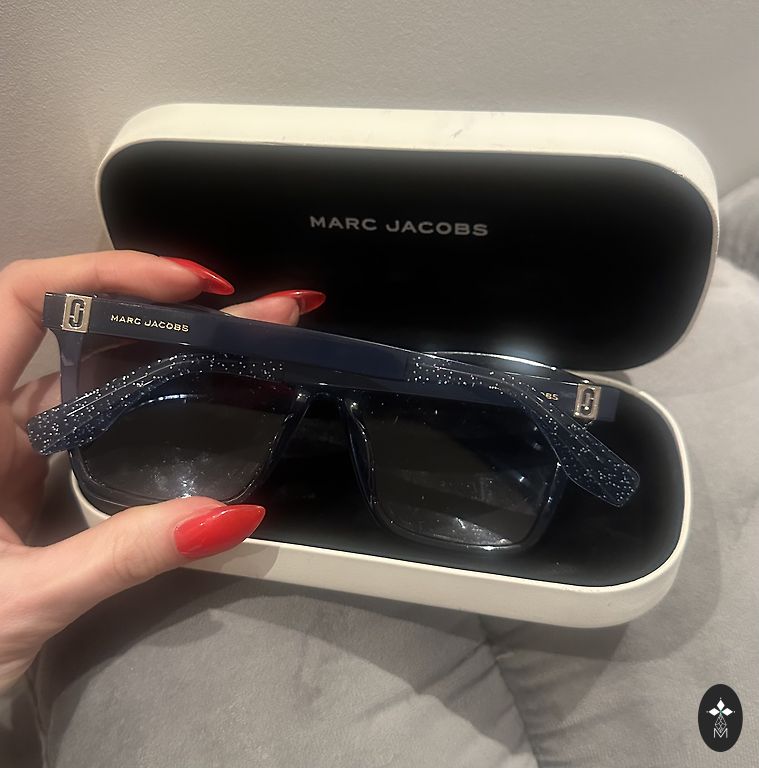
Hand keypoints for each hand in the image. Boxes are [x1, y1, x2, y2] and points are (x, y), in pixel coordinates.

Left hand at [0, 251, 314, 691]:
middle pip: (84, 333)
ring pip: (97, 373)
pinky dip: (151, 399)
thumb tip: (228, 515)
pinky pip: (98, 415)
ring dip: (171, 353)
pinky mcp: (32, 467)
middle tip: (256, 313)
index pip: (22, 300)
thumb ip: (121, 556)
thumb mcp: (25, 599)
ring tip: (246, 346)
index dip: (104, 273)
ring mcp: (14, 440)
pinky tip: (199, 397)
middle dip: (173, 313)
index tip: (189, 286)